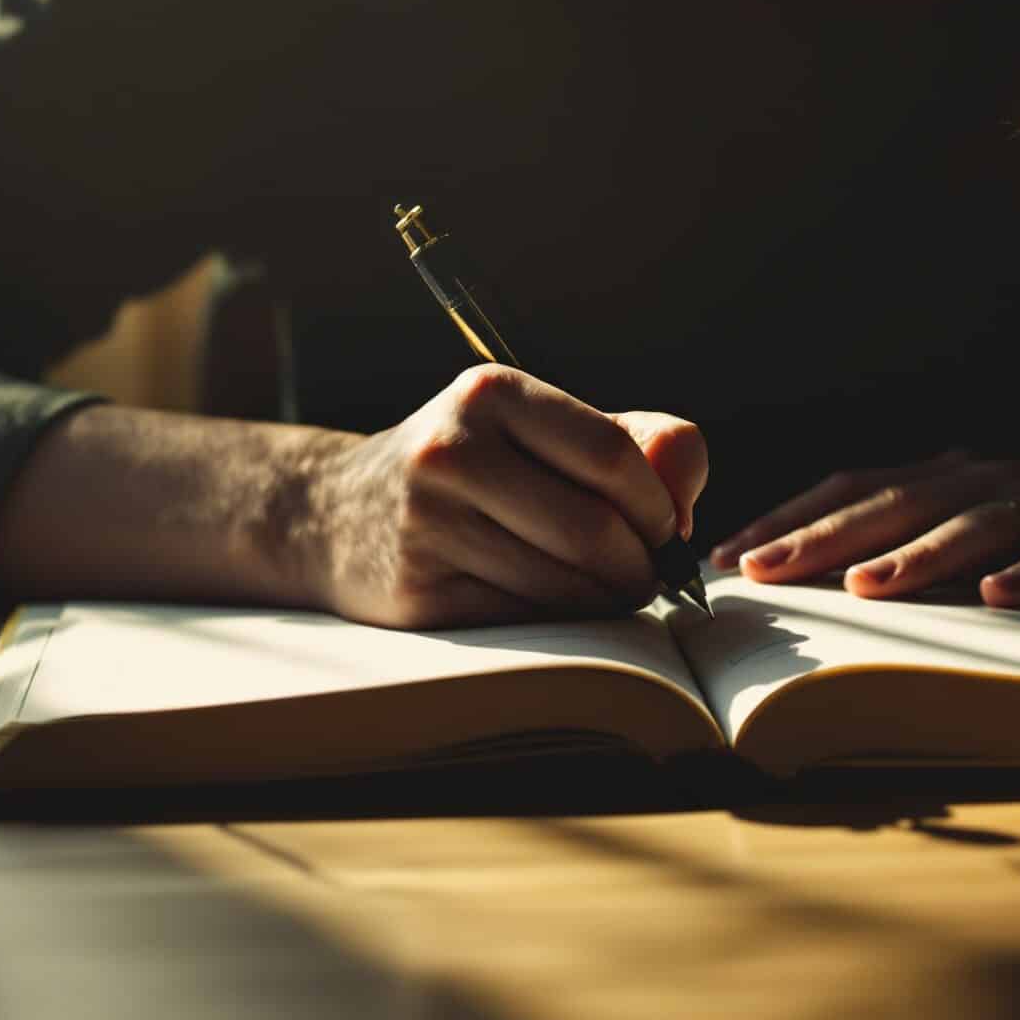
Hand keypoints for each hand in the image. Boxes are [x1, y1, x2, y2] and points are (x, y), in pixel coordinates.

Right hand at [303, 365, 708, 628]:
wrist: (335, 513)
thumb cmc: (472, 468)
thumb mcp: (542, 429)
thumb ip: (638, 443)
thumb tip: (684, 500)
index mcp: (491, 393)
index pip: (613, 457)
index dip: (659, 506)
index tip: (667, 529)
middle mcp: (451, 451)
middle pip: (594, 529)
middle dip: (642, 565)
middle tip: (649, 576)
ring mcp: (428, 524)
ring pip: (565, 585)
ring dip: (610, 602)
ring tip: (610, 592)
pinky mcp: (418, 593)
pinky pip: (527, 622)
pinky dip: (564, 625)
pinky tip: (560, 608)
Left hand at [709, 450, 1019, 607]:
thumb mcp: (1008, 517)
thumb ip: (939, 530)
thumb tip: (850, 560)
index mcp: (964, 475)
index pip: (859, 488)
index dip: (792, 516)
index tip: (728, 552)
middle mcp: (999, 478)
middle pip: (897, 503)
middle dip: (822, 536)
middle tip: (759, 570)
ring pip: (975, 526)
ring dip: (918, 557)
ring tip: (865, 587)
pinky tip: (1003, 599)